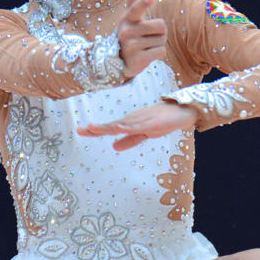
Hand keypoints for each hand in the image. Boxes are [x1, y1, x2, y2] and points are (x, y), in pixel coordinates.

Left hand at [78, 102, 201, 150]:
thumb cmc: (162, 121)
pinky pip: (136, 126)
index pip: (109, 127)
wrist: (180, 113)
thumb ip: (129, 140)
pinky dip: (125, 127)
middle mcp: (131, 119)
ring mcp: (140, 120)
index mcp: (129, 123)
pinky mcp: (150, 122)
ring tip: (92, 128)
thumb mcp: (144, 134)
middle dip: (95, 128)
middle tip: (79, 130)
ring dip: (106, 127)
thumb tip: (114, 147)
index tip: (81, 130)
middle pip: (110, 125)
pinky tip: (116, 129)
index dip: (95, 129)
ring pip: (120, 125)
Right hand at [116, 0, 166, 78]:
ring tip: (147, 46)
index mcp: (127, 19)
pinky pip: (161, 52)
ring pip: (162, 40)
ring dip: (159, 44)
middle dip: (161, 32)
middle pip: (161, 26)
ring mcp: (131, 46)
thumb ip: (133, 2)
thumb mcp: (130, 19)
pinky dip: (159, 54)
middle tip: (150, 36)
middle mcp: (126, 32)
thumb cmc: (129, 36)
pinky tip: (148, 55)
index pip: (136, 9)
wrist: (119, 62)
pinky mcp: (137, 60)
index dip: (143, 3)